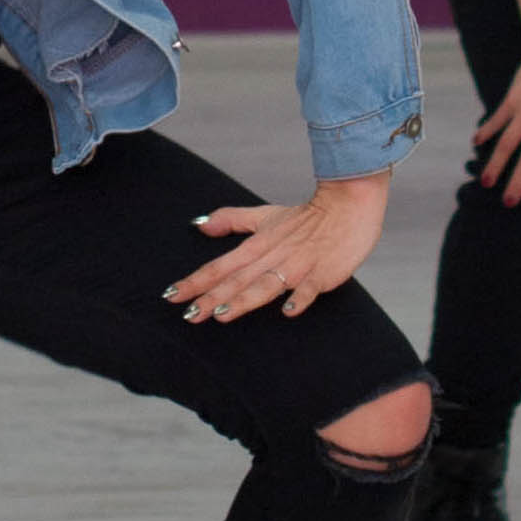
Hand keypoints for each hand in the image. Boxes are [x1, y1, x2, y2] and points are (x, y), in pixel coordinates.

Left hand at [165, 173, 391, 323]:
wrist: (348, 204)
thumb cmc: (306, 215)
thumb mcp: (264, 215)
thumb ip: (231, 220)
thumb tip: (199, 224)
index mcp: (257, 244)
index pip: (220, 265)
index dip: (195, 280)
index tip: (171, 295)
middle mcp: (273, 255)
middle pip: (237, 279)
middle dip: (211, 297)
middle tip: (188, 315)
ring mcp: (298, 265)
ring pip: (266, 284)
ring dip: (244, 299)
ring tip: (222, 314)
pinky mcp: (323, 273)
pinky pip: (309, 288)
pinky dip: (298, 298)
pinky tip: (288, 311)